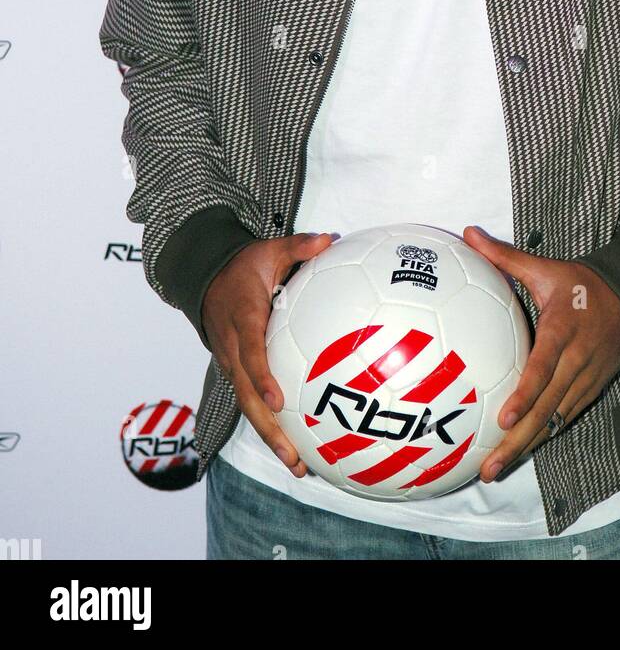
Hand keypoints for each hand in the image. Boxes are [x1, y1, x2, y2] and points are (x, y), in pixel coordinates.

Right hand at [202, 231, 332, 476]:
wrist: (206, 276)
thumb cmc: (244, 265)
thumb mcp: (269, 249)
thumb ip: (298, 246)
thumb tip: (327, 239)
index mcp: (243, 320)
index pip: (250, 353)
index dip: (261, 377)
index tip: (277, 400)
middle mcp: (233, 349)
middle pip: (247, 396)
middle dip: (269, 429)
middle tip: (293, 456)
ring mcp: (231, 364)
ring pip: (248, 407)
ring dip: (270, 437)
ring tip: (297, 466)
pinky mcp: (235, 371)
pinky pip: (250, 401)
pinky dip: (268, 426)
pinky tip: (294, 447)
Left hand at [461, 225, 619, 482]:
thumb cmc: (581, 284)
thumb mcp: (545, 267)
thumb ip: (505, 256)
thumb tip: (469, 234)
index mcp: (563, 333)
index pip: (543, 369)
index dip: (525, 396)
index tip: (505, 419)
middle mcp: (577, 363)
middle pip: (546, 409)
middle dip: (517, 441)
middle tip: (488, 467)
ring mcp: (586, 382)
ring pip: (554, 422)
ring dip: (527, 447)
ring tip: (495, 469)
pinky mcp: (590, 391)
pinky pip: (564, 419)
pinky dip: (543, 438)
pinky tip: (519, 454)